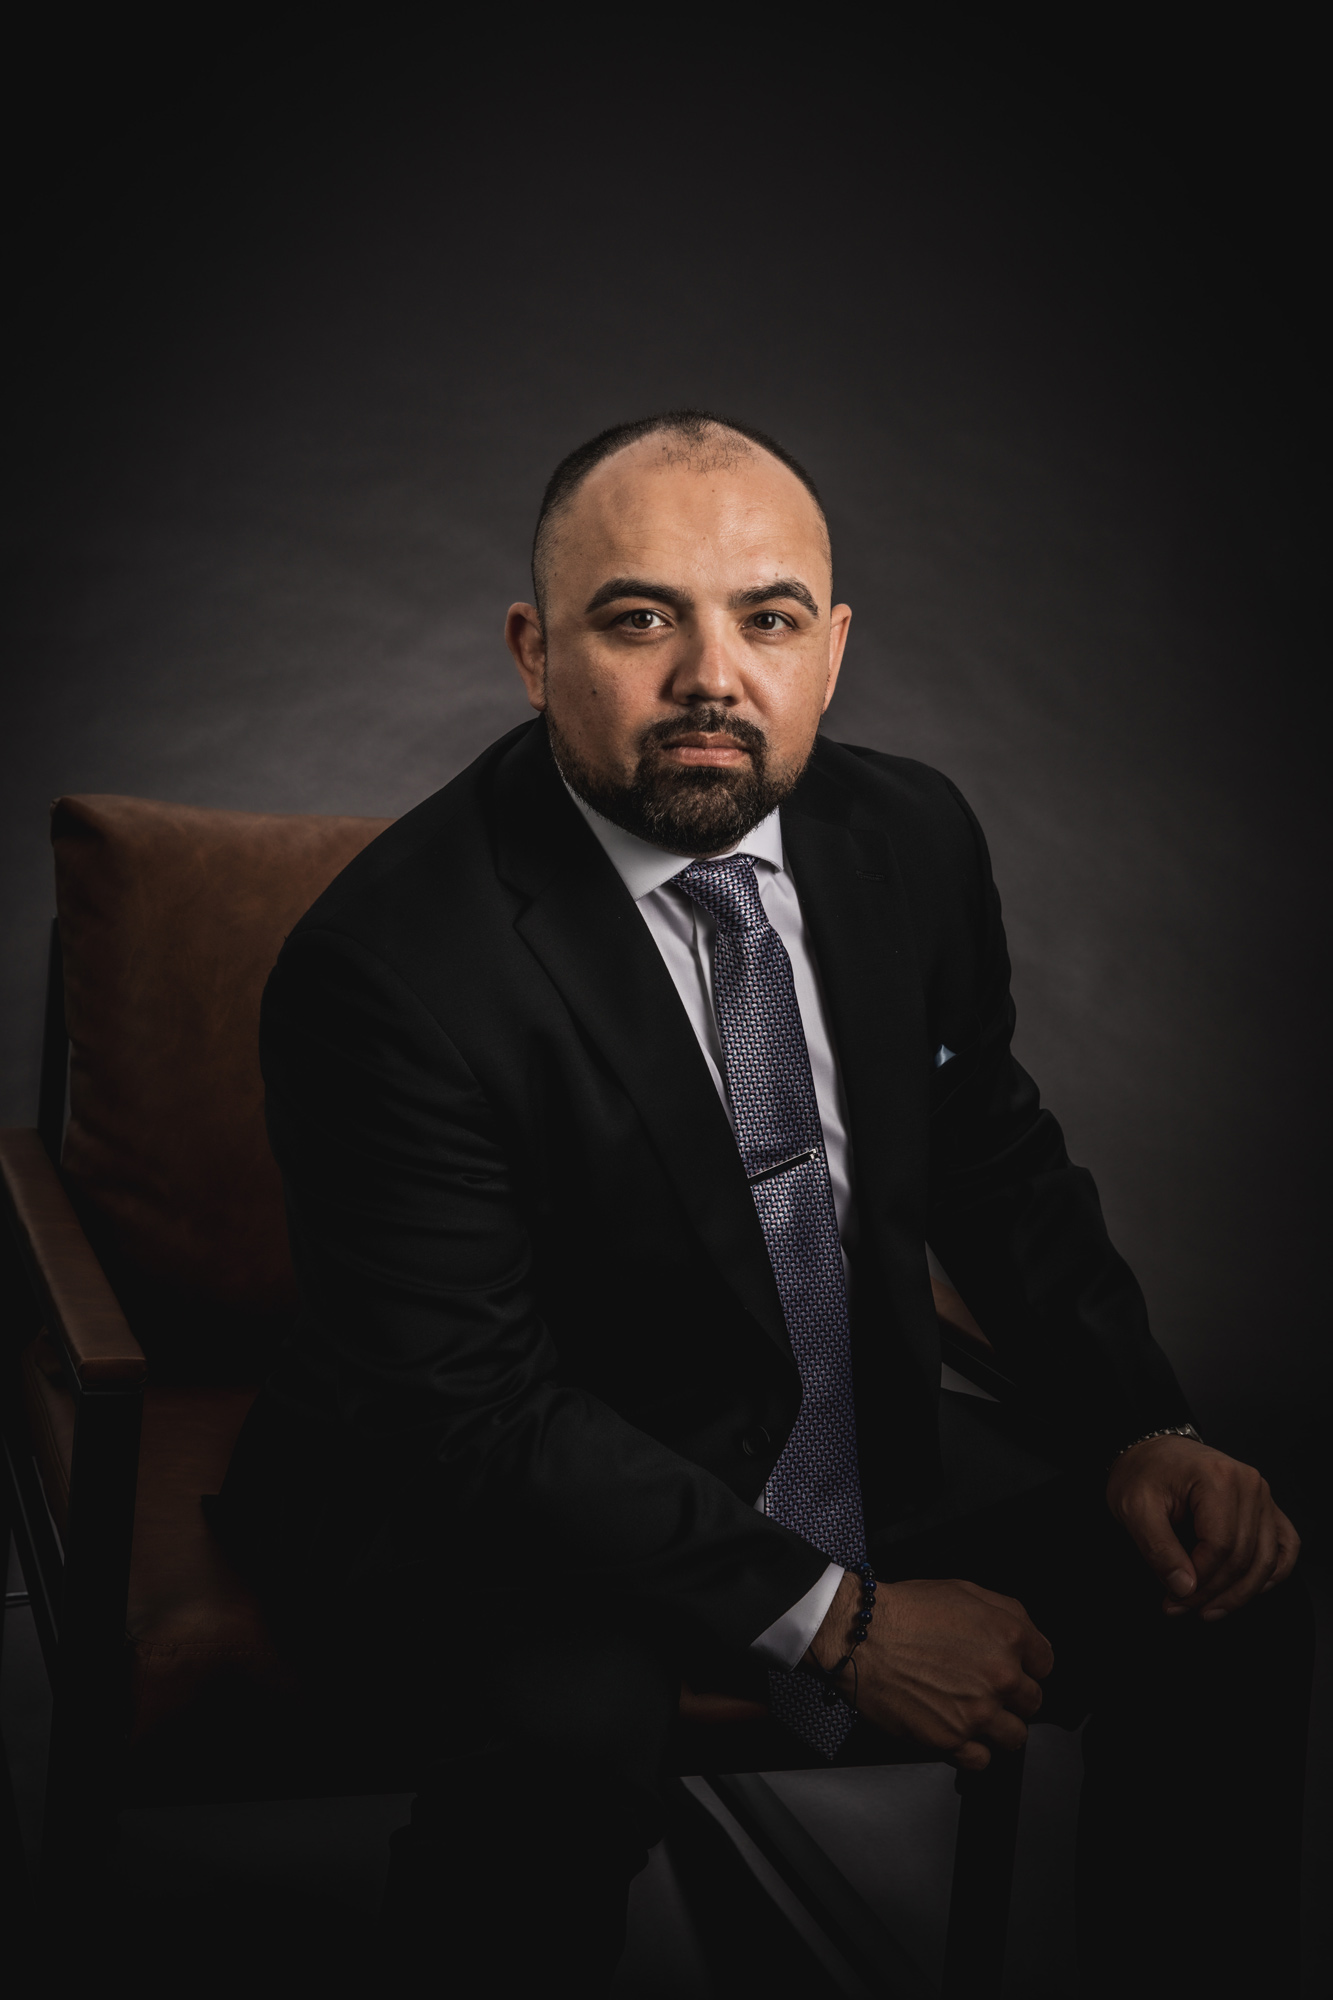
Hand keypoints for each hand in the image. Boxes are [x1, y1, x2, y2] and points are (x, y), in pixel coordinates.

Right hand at [807, 1572, 1053, 1770]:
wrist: (859, 1637)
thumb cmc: (905, 1611)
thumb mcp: (964, 1590)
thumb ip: (1006, 1613)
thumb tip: (1027, 1639)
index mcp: (1009, 1635)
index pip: (1046, 1664)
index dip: (1027, 1665)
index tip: (1013, 1668)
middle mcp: (1001, 1676)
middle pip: (1032, 1702)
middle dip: (1012, 1696)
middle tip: (986, 1688)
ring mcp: (977, 1712)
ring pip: (1015, 1737)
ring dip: (999, 1727)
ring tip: (975, 1715)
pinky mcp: (950, 1740)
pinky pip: (982, 1760)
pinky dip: (973, 1751)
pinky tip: (958, 1733)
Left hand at [1106, 1435, 1299, 1619]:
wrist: (1151, 1450)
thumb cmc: (1143, 1473)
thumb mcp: (1135, 1508)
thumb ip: (1158, 1549)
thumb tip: (1184, 1588)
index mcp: (1218, 1477)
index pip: (1220, 1546)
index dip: (1200, 1581)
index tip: (1174, 1598)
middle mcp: (1249, 1484)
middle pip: (1244, 1557)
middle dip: (1213, 1592)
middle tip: (1181, 1607)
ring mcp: (1262, 1495)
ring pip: (1266, 1560)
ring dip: (1240, 1594)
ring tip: (1208, 1610)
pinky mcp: (1266, 1507)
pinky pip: (1284, 1547)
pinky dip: (1272, 1574)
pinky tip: (1248, 1591)